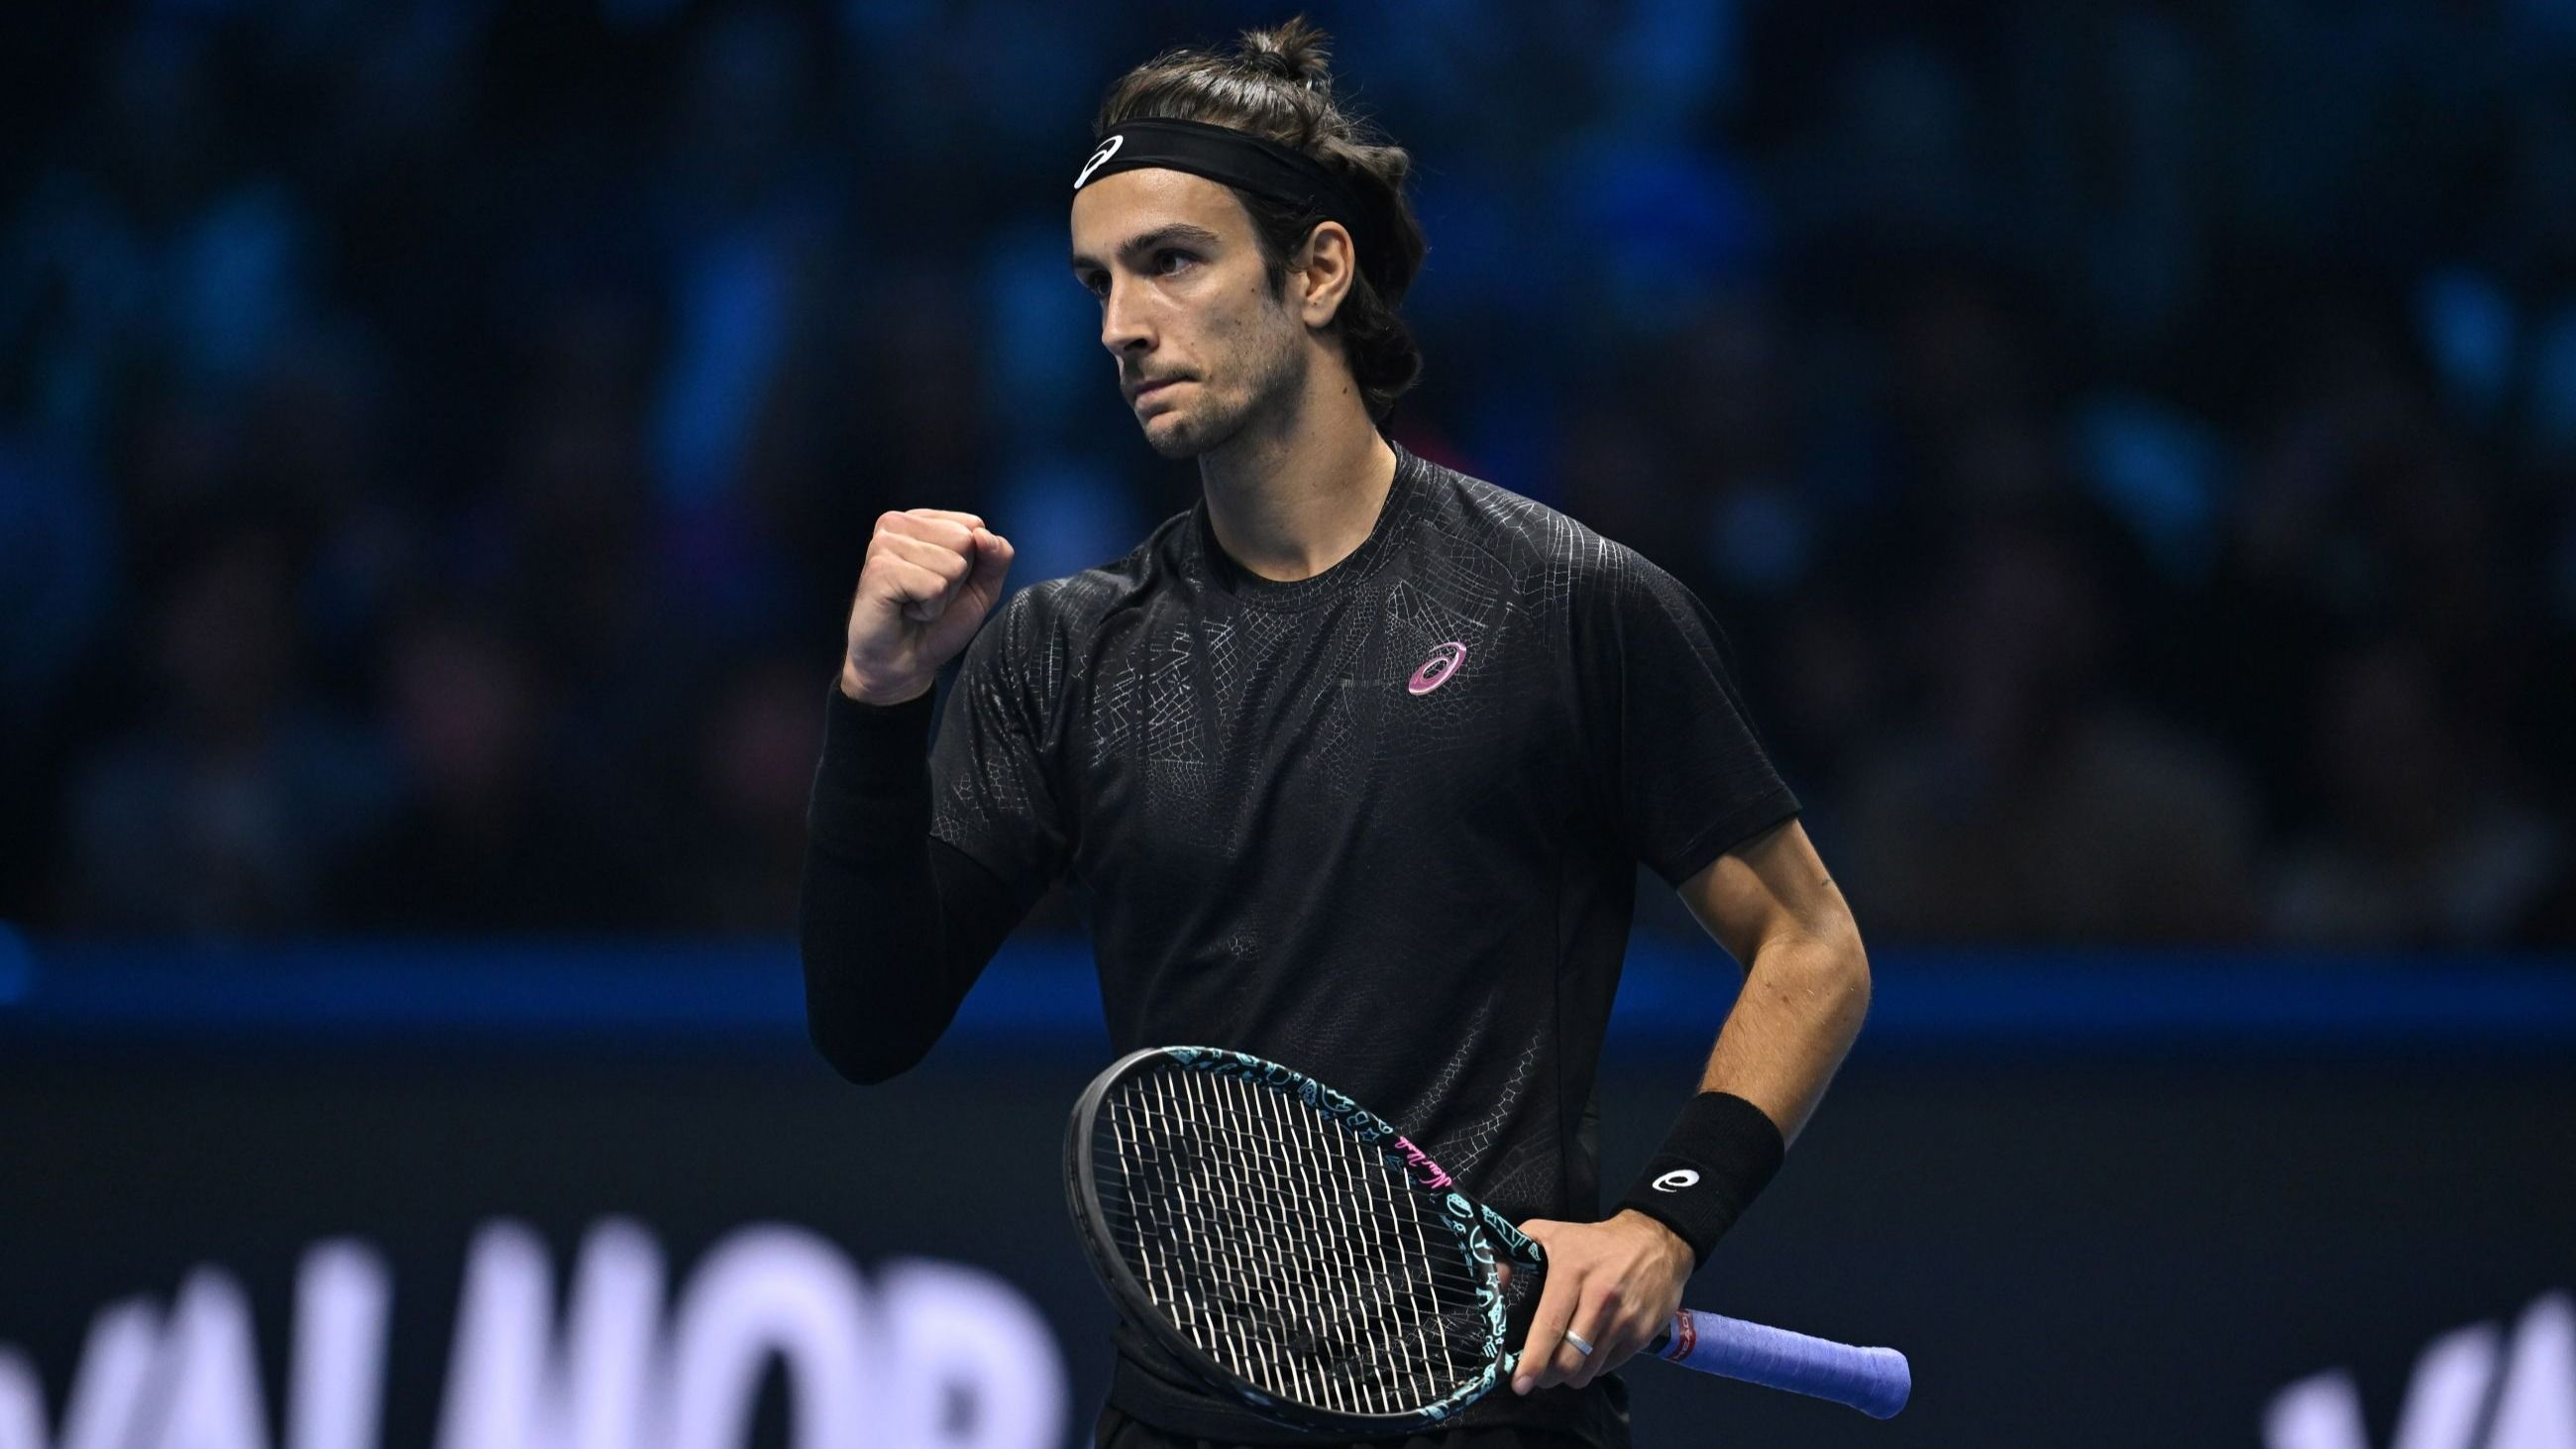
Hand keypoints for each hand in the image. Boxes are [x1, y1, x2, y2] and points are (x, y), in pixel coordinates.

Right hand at [841, 509, 1014, 705]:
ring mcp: (885, 545)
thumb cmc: (936, 623)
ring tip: (916, 604)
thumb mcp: (982, 587)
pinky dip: (929, 609)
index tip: (943, 582)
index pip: (974, 526)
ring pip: (952, 564)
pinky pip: (934, 586)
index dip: (971, 564)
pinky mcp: (879, 570)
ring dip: (941, 597)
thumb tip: (985, 535)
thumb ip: (996, 557)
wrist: (904, 661)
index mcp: (921, 520)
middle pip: (964, 541)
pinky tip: (907, 610)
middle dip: (956, 580)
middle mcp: (898, 524)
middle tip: (928, 596)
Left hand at [1509, 1210, 1691, 1395]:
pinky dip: (1593, 1367)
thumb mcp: (1549, 1233)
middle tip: (1537, 1375)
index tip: (1519, 1382)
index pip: (1550, 1326)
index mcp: (1572, 1273)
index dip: (1533, 1360)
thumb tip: (1494, 1285)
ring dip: (1570, 1375)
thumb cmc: (1594, 1242)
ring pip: (1588, 1369)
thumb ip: (1512, 1252)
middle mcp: (1600, 1298)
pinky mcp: (1642, 1334)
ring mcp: (1624, 1319)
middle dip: (1547, 1375)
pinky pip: (1608, 1366)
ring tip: (1561, 1365)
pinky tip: (1588, 1352)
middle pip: (1569, 1358)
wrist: (1657, 1242)